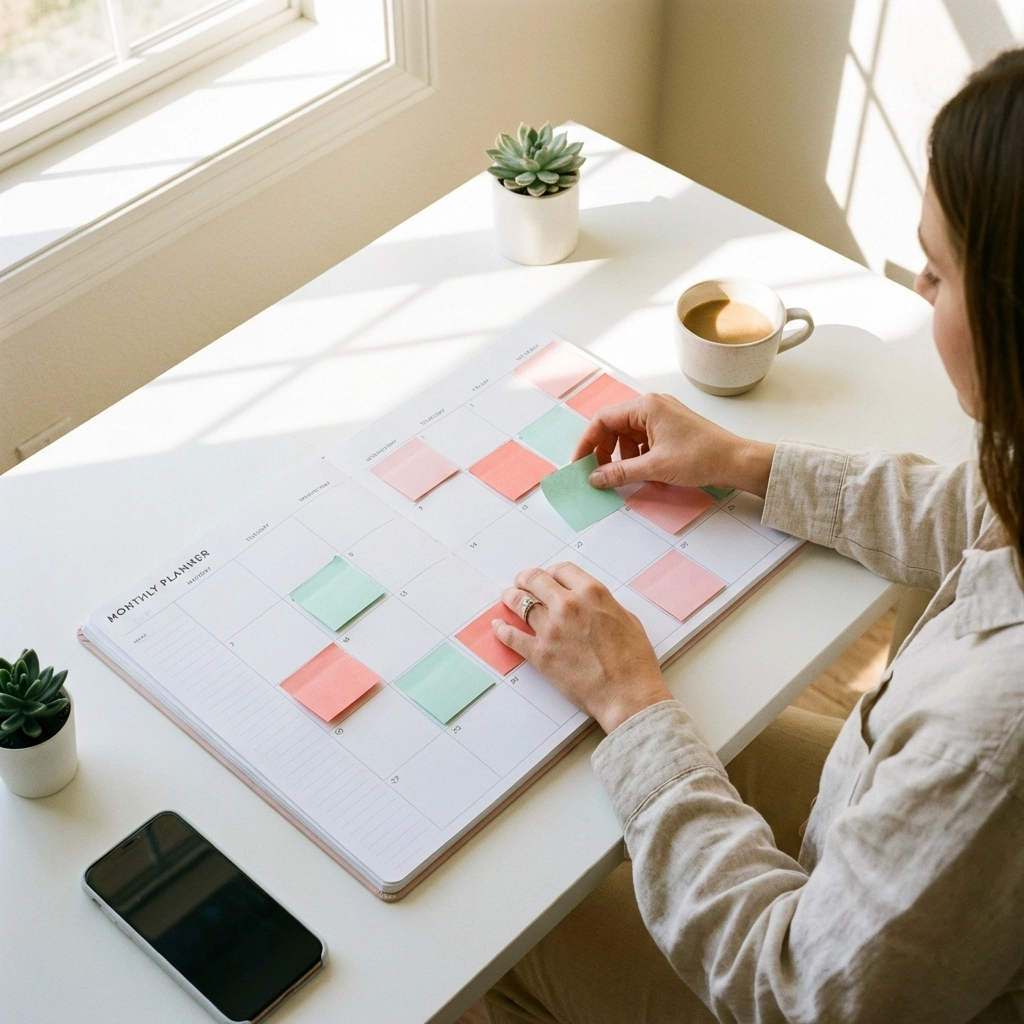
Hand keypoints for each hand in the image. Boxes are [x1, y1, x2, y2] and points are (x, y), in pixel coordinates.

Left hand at [492, 562, 672, 733]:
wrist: (627, 695)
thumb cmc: (634, 661)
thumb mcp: (627, 619)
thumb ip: (603, 606)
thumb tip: (590, 604)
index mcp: (592, 593)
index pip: (561, 569)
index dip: (552, 572)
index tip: (548, 577)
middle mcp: (568, 605)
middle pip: (535, 580)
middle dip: (526, 578)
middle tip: (521, 582)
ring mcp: (550, 629)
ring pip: (519, 603)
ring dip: (511, 597)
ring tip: (508, 597)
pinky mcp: (540, 653)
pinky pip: (512, 636)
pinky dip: (501, 629)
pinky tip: (498, 625)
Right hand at [571, 393, 774, 496]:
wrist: (736, 462)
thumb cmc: (702, 456)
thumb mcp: (654, 467)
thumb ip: (620, 472)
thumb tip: (595, 478)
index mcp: (646, 406)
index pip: (603, 420)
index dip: (587, 443)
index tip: (580, 464)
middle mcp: (653, 406)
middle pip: (614, 428)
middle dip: (606, 452)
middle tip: (601, 475)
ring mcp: (663, 417)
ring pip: (629, 437)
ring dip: (625, 458)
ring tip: (631, 477)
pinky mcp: (671, 430)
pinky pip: (644, 442)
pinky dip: (640, 459)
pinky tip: (648, 475)